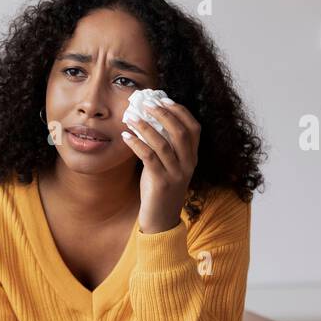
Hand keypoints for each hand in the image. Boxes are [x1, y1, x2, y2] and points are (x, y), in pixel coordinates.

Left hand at [122, 97, 200, 233]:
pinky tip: (126, 136)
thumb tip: (148, 121)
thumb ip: (163, 147)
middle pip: (180, 132)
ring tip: (131, 116)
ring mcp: (176, 174)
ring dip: (146, 126)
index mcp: (193, 158)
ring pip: (164, 143)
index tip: (164, 99)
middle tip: (146, 103)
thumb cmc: (160, 190)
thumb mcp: (167, 166)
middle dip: (163, 114)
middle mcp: (189, 164)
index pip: (194, 128)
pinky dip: (137, 143)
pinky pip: (149, 158)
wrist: (161, 220)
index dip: (180, 111)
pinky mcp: (161, 183)